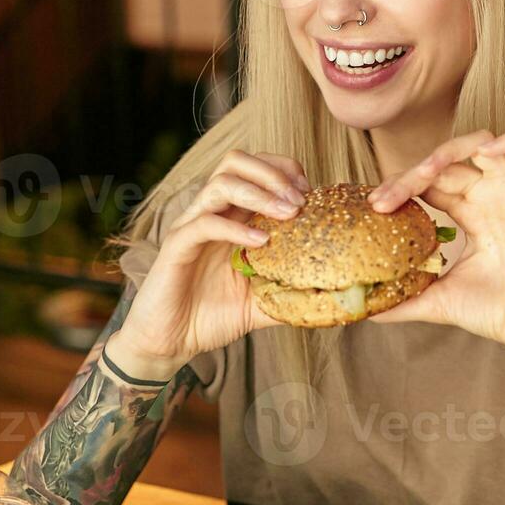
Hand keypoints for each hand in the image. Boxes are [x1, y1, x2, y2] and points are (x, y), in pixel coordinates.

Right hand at [113, 151, 307, 377]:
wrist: (171, 343)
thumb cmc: (212, 317)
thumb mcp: (263, 302)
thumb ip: (292, 292)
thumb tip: (333, 296)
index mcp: (232, 216)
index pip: (256, 168)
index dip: (286, 171)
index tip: (311, 196)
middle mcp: (211, 213)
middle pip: (236, 161)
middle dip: (273, 173)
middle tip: (300, 201)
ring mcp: (191, 226)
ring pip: (221, 183)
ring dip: (259, 192)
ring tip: (287, 214)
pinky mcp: (176, 246)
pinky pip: (205, 223)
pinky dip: (236, 227)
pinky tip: (261, 242)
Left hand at [365, 131, 504, 354]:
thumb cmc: (492, 314)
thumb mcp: (434, 302)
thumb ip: (402, 301)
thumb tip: (365, 311)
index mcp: (470, 214)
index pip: (431, 182)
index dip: (402, 184)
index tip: (375, 205)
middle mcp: (490, 198)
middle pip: (447, 163)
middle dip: (412, 174)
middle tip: (384, 199)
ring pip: (482, 144)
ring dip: (449, 150)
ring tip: (424, 172)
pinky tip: (485, 152)